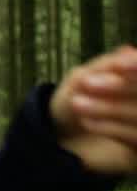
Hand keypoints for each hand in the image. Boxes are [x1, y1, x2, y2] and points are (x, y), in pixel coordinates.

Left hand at [50, 45, 136, 174]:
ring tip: (77, 103)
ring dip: (109, 108)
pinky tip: (87, 122)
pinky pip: (135, 138)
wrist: (60, 135)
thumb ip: (106, 66)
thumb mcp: (84, 77)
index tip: (119, 65)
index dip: (135, 67)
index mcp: (135, 79)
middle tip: (87, 82)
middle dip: (120, 87)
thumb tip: (128, 52)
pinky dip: (112, 128)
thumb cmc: (77, 98)